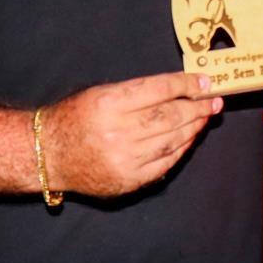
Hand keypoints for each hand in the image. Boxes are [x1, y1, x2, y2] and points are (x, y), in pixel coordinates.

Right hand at [41, 73, 222, 196]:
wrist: (49, 155)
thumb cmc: (74, 118)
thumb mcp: (99, 93)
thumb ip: (138, 91)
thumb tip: (179, 88)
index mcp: (109, 103)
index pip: (160, 89)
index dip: (187, 84)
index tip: (205, 82)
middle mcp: (118, 132)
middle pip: (171, 116)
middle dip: (197, 107)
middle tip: (213, 101)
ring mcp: (125, 159)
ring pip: (172, 140)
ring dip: (193, 127)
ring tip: (205, 116)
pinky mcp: (129, 181)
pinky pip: (165, 163)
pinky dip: (181, 149)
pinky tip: (189, 138)